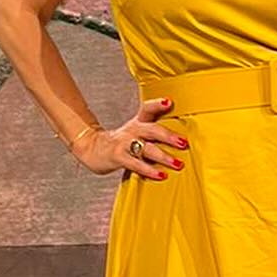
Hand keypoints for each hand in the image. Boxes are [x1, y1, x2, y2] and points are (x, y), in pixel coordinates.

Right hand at [72, 95, 188, 179]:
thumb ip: (154, 133)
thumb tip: (181, 139)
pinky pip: (136, 164)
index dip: (158, 104)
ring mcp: (124, 143)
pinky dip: (149, 170)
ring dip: (163, 156)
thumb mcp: (136, 132)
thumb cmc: (122, 143)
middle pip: (151, 129)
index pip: (147, 108)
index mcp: (138, 122)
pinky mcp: (118, 156)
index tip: (170, 102)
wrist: (92, 148)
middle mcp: (132, 130)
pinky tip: (161, 174)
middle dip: (168, 136)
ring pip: (146, 148)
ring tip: (178, 164)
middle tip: (183, 143)